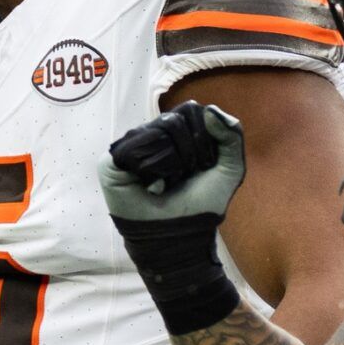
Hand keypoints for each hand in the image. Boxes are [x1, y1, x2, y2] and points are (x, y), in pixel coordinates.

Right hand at [98, 103, 246, 223]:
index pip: (191, 111)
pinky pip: (135, 149)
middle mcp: (151, 133)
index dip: (204, 139)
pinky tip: (149, 185)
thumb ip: (232, 135)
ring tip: (166, 182)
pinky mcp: (111, 162)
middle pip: (174, 120)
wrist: (180, 235)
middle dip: (189, 152)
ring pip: (157, 133)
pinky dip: (150, 170)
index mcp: (177, 130)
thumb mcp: (230, 168)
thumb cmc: (203, 203)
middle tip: (183, 177)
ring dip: (171, 163)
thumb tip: (209, 109)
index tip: (203, 166)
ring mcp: (130, 146)